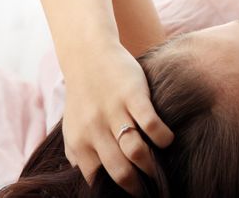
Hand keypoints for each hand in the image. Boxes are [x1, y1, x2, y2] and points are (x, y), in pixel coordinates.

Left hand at [61, 41, 173, 194]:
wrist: (88, 55)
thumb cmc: (84, 94)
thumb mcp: (71, 125)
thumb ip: (77, 152)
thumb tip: (87, 177)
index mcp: (80, 141)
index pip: (98, 179)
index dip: (116, 191)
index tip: (132, 191)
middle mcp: (95, 129)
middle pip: (119, 171)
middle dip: (137, 186)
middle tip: (150, 189)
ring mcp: (114, 111)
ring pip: (136, 151)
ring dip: (151, 165)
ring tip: (159, 169)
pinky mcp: (132, 94)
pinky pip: (151, 123)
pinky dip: (162, 137)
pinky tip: (167, 139)